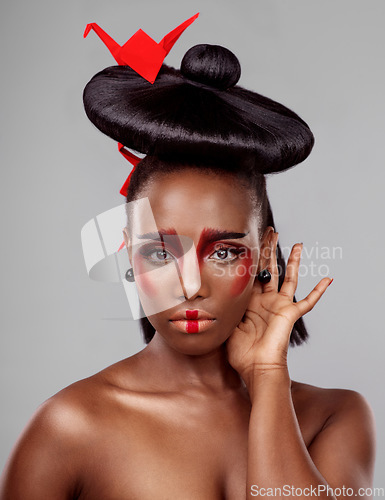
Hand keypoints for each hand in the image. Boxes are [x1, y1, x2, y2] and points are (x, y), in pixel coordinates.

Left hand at [226, 232, 332, 381]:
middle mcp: (266, 300)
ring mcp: (280, 306)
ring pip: (289, 277)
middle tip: (272, 232)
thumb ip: (225, 309)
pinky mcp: (290, 314)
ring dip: (293, 261)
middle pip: (270, 269)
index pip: (252, 274)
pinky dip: (318, 291)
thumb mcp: (227, 325)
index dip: (252, 258)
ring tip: (298, 245)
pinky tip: (328, 279)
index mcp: (250, 301)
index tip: (250, 241)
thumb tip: (212, 297)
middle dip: (270, 250)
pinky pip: (308, 301)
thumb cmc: (241, 352)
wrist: (256, 368)